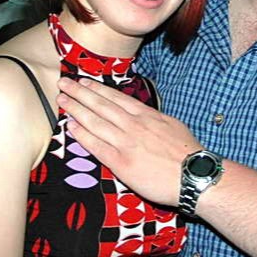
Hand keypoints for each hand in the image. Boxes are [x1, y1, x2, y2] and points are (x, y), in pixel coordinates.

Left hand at [57, 78, 201, 206]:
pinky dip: (82, 135)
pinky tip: (71, 127)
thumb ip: (153, 119)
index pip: (116, 98)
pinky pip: (96, 146)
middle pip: (101, 105)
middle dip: (80, 93)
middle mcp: (134, 125)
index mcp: (147, 115)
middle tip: (64, 83)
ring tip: (62, 100)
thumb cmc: (187, 153)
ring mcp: (126, 143)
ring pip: (95, 122)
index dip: (97, 89)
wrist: (194, 176)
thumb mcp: (172, 125)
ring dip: (76, 109)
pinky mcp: (121, 163)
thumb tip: (141, 115)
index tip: (84, 81)